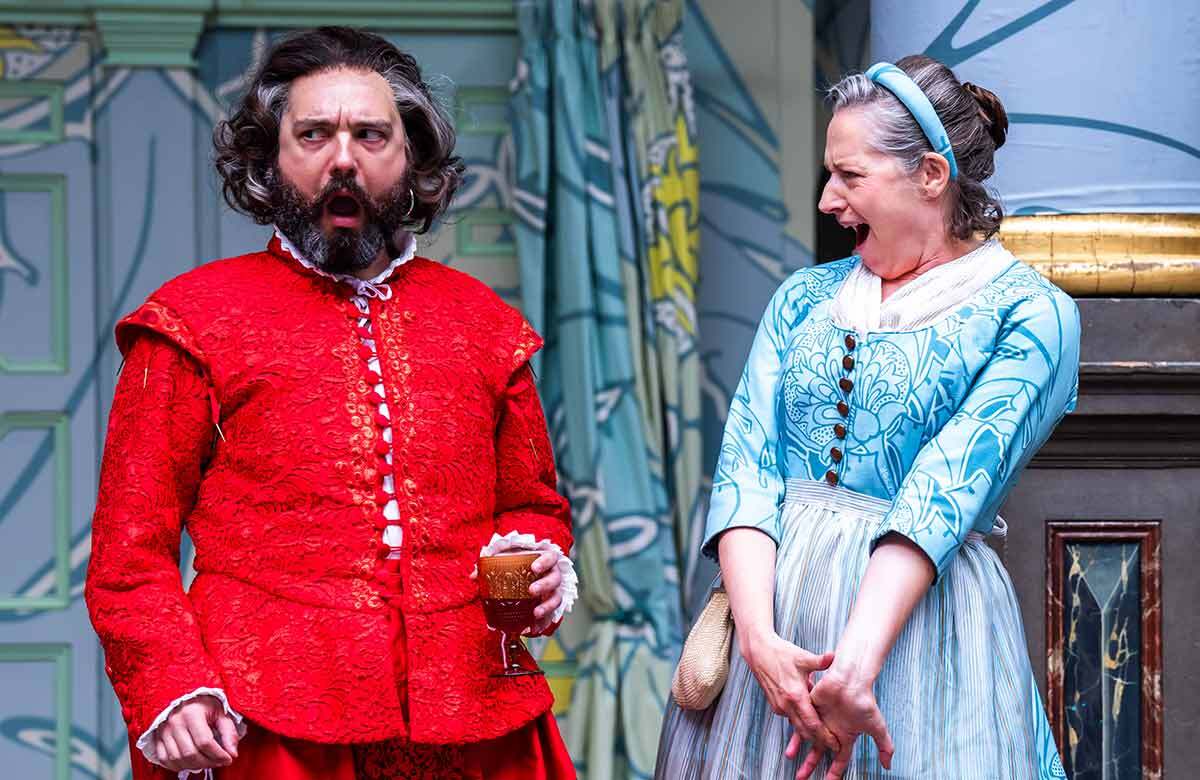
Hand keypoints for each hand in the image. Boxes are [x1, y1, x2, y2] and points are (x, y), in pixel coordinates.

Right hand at [151, 695, 239, 772]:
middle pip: (191, 753)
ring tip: (208, 762)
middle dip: (208, 763)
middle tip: (220, 762)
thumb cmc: (205, 705)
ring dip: (195, 766)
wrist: (186, 699)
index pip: (205, 742)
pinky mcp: (157, 738)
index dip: (218, 755)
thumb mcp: (221, 712)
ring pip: (177, 759)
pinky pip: (164, 759)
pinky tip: (191, 763)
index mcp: (191, 713)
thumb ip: (229, 732)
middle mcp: (175, 722)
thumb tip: (232, 753)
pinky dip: (178, 766)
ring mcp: (163, 731)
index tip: (228, 758)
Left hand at [468, 549, 563, 635]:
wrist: (527, 577)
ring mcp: (553, 591)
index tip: (534, 568)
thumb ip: (492, 561)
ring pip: (556, 598)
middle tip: (531, 591)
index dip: (545, 562)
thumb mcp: (507, 558)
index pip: (550, 557)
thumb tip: (474, 575)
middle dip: (544, 585)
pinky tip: (533, 628)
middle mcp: (552, 575)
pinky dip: (543, 623)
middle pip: (555, 579)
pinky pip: (550, 616)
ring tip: (535, 613)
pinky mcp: (549, 606)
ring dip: (547, 606)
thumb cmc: (518, 564)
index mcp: (544, 560)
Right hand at [740, 631, 839, 753]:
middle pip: (805, 731)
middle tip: (834, 746)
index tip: (836, 744)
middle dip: (819, 740)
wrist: (758, 652)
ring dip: (810, 733)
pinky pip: (791, 718)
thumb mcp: (802, 657)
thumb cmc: (781, 654)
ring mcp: (779, 706)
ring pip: (797, 726)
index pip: (812, 724)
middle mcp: (785, 704)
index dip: (825, 736)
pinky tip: (811, 720)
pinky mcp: (775, 705)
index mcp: (795, 695)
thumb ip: (820, 661)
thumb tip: (833, 656)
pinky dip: (801, 723)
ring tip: (825, 738)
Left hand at [788, 668, 893, 779]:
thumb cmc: (864, 700)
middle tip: (802, 777)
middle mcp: (831, 729)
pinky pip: (800, 722)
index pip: (839, 759)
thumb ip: (884, 746)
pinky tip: (788, 739)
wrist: (851, 679)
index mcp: (846, 736)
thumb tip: (888, 766)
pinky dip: (794, 731)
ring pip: (807, 738)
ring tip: (789, 758)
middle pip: (819, 752)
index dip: (835, 772)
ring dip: (798, 749)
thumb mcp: (876, 726)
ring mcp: (820, 719)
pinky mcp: (810, 708)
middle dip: (810, 765)